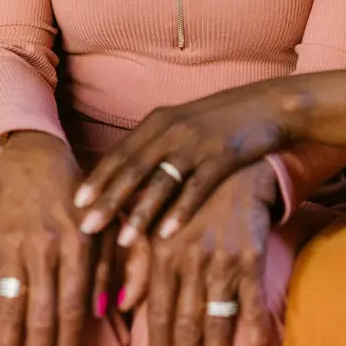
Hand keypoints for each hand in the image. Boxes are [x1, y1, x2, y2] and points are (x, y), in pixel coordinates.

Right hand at [0, 131, 121, 345]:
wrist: (36, 159)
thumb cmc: (80, 195)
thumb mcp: (107, 222)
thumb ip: (114, 264)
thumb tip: (110, 308)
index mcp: (78, 242)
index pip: (73, 301)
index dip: (70, 337)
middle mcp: (45, 245)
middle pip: (41, 309)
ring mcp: (14, 244)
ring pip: (10, 302)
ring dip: (9, 341)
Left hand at [74, 83, 286, 243]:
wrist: (269, 105)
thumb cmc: (222, 120)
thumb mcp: (184, 125)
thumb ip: (157, 146)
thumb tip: (128, 178)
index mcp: (158, 121)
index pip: (120, 153)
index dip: (99, 178)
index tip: (77, 203)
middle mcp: (172, 129)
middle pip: (133, 169)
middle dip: (108, 200)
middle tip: (86, 227)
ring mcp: (197, 143)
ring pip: (162, 182)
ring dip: (140, 212)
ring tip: (122, 240)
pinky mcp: (223, 157)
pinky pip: (197, 189)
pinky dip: (180, 212)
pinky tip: (167, 233)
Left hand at [118, 162, 277, 345]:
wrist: (235, 172)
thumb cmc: (191, 200)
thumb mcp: (157, 225)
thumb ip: (138, 264)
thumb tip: (120, 304)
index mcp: (164, 251)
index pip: (157, 308)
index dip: (158, 341)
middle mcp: (191, 259)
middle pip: (186, 322)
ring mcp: (222, 260)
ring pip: (217, 320)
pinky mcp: (251, 257)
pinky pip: (254, 303)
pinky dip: (257, 332)